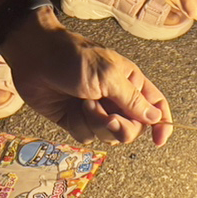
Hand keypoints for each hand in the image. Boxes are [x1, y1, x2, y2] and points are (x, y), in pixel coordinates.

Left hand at [4, 12, 171, 145]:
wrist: (35, 58)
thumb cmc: (72, 57)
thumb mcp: (108, 75)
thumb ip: (132, 99)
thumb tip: (155, 118)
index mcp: (130, 81)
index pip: (155, 105)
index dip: (161, 124)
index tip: (158, 140)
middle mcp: (116, 98)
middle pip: (133, 128)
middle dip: (120, 127)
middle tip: (107, 117)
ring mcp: (96, 110)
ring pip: (110, 136)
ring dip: (96, 123)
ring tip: (84, 104)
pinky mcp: (76, 120)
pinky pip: (87, 136)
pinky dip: (79, 126)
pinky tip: (71, 109)